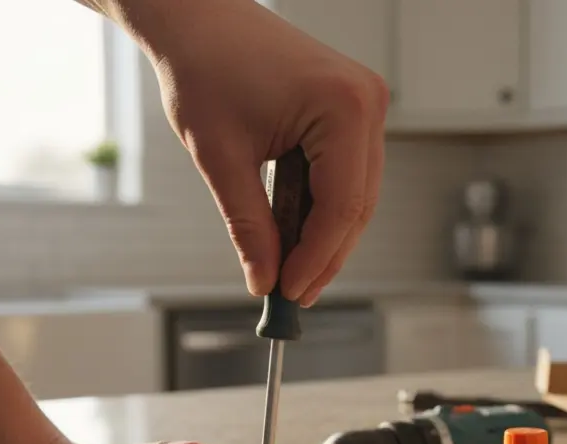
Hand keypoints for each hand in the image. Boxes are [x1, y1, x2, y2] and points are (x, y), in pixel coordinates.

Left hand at [135, 0, 389, 306]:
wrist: (198, 18)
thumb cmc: (204, 69)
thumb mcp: (221, 158)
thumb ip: (249, 225)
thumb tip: (265, 280)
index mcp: (342, 107)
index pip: (341, 205)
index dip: (316, 258)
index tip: (288, 293)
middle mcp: (367, 101)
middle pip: (357, 204)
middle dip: (324, 254)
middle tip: (291, 294)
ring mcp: (365, 102)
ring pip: (357, 193)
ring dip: (325, 235)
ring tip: (289, 271)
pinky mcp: (353, 106)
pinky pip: (348, 171)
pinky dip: (323, 206)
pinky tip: (296, 233)